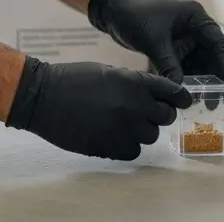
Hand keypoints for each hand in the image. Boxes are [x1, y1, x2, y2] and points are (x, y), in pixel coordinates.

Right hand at [5, 57, 191, 159]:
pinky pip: (134, 152)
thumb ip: (132, 83)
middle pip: (166, 116)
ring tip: (123, 123)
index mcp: (134, 83)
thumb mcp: (107, 71)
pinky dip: (127, 145)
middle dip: (158, 113)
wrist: (43, 97)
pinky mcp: (112, 148)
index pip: (172, 92)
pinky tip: (114, 136)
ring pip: (151, 136)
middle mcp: (135, 107)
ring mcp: (124, 129)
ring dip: (142, 130)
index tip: (180, 101)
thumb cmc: (72, 78)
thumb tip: (150, 94)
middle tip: (144, 112)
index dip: (179, 98)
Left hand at [88, 0, 223, 88]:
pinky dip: (184, 79)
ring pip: (197, 63)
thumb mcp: (155, 41)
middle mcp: (193, 28)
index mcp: (195, 17)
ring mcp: (182, 38)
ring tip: (202, 103)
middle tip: (214, 100)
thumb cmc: (135, 17)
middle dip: (212, 77)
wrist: (112, 11)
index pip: (217, 42)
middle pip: (209, 56)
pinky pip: (183, 65)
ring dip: (198, 81)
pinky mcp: (171, 47)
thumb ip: (170, 64)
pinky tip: (185, 95)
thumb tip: (181, 91)